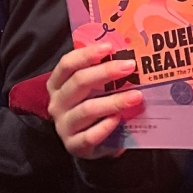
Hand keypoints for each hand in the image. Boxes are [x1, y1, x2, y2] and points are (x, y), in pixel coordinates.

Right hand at [45, 43, 143, 158]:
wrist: (87, 144)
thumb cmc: (90, 108)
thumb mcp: (89, 90)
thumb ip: (99, 75)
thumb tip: (125, 56)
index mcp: (56, 85)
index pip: (67, 64)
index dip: (87, 54)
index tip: (110, 47)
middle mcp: (57, 103)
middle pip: (78, 82)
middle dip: (106, 72)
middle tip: (130, 66)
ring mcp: (64, 126)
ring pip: (87, 109)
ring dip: (114, 101)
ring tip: (136, 96)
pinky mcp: (74, 146)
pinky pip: (90, 136)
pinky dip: (106, 126)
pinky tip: (119, 119)